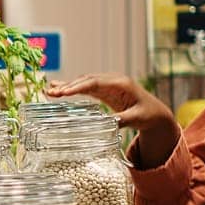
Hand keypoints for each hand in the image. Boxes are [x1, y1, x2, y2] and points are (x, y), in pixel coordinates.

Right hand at [45, 73, 178, 167]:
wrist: (155, 113)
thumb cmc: (149, 114)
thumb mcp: (137, 118)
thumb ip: (122, 119)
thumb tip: (107, 123)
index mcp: (121, 84)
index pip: (95, 82)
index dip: (78, 86)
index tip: (64, 92)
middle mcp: (112, 81)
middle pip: (86, 80)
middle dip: (68, 86)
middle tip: (51, 92)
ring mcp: (107, 85)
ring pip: (84, 83)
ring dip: (67, 87)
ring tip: (50, 91)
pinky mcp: (104, 91)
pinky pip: (85, 88)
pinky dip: (72, 88)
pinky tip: (59, 88)